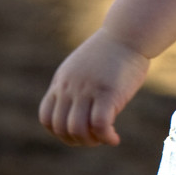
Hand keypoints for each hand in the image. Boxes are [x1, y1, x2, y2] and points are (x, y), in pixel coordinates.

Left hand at [39, 28, 151, 146]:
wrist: (129, 33)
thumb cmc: (113, 50)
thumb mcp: (85, 66)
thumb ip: (77, 84)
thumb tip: (79, 106)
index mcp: (62, 80)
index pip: (46, 117)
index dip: (59, 132)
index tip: (77, 133)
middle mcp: (70, 86)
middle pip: (61, 127)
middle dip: (76, 140)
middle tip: (94, 139)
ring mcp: (87, 89)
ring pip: (78, 129)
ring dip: (90, 141)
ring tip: (104, 139)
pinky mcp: (107, 92)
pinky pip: (99, 125)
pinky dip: (106, 138)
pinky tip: (114, 139)